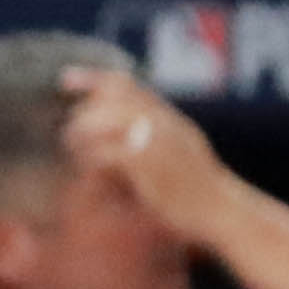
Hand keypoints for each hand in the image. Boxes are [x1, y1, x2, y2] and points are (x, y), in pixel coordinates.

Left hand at [60, 62, 235, 237]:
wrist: (222, 209)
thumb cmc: (200, 189)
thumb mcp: (184, 149)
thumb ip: (160, 133)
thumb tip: (132, 130)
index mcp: (168, 116)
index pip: (125, 85)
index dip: (92, 78)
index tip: (66, 80)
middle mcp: (161, 120)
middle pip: (107, 99)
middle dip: (83, 114)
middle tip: (71, 135)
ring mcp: (154, 138)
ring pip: (100, 120)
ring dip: (81, 133)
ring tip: (75, 149)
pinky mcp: (144, 161)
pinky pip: (102, 152)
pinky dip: (89, 159)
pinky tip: (90, 169)